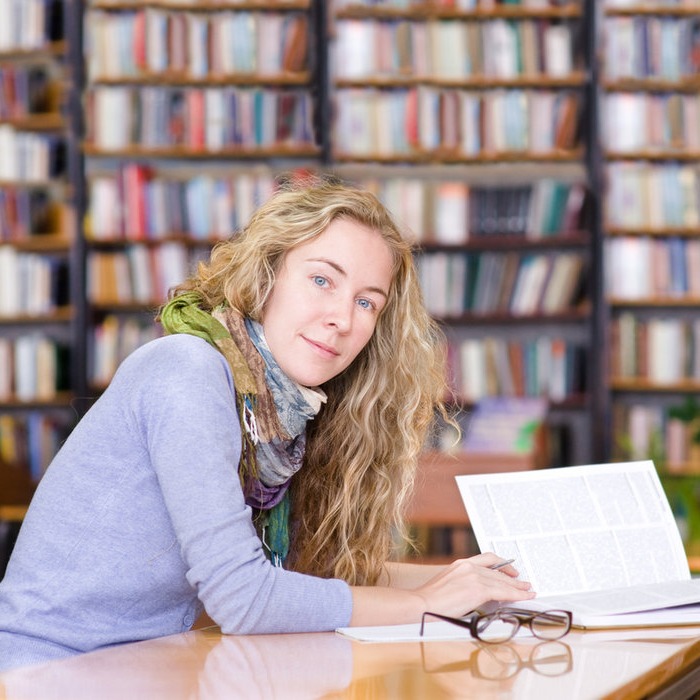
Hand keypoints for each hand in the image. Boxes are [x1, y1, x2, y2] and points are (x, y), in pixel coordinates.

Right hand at [412, 552, 534, 618]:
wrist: (422, 603)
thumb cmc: (430, 600)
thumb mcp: (447, 584)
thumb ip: (463, 584)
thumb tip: (478, 594)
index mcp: (460, 564)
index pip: (487, 559)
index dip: (502, 564)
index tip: (510, 570)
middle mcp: (468, 566)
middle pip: (497, 571)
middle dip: (513, 577)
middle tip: (524, 582)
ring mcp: (473, 576)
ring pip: (502, 581)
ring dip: (517, 586)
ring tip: (528, 590)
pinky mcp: (478, 589)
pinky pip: (503, 591)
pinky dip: (516, 594)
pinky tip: (523, 596)